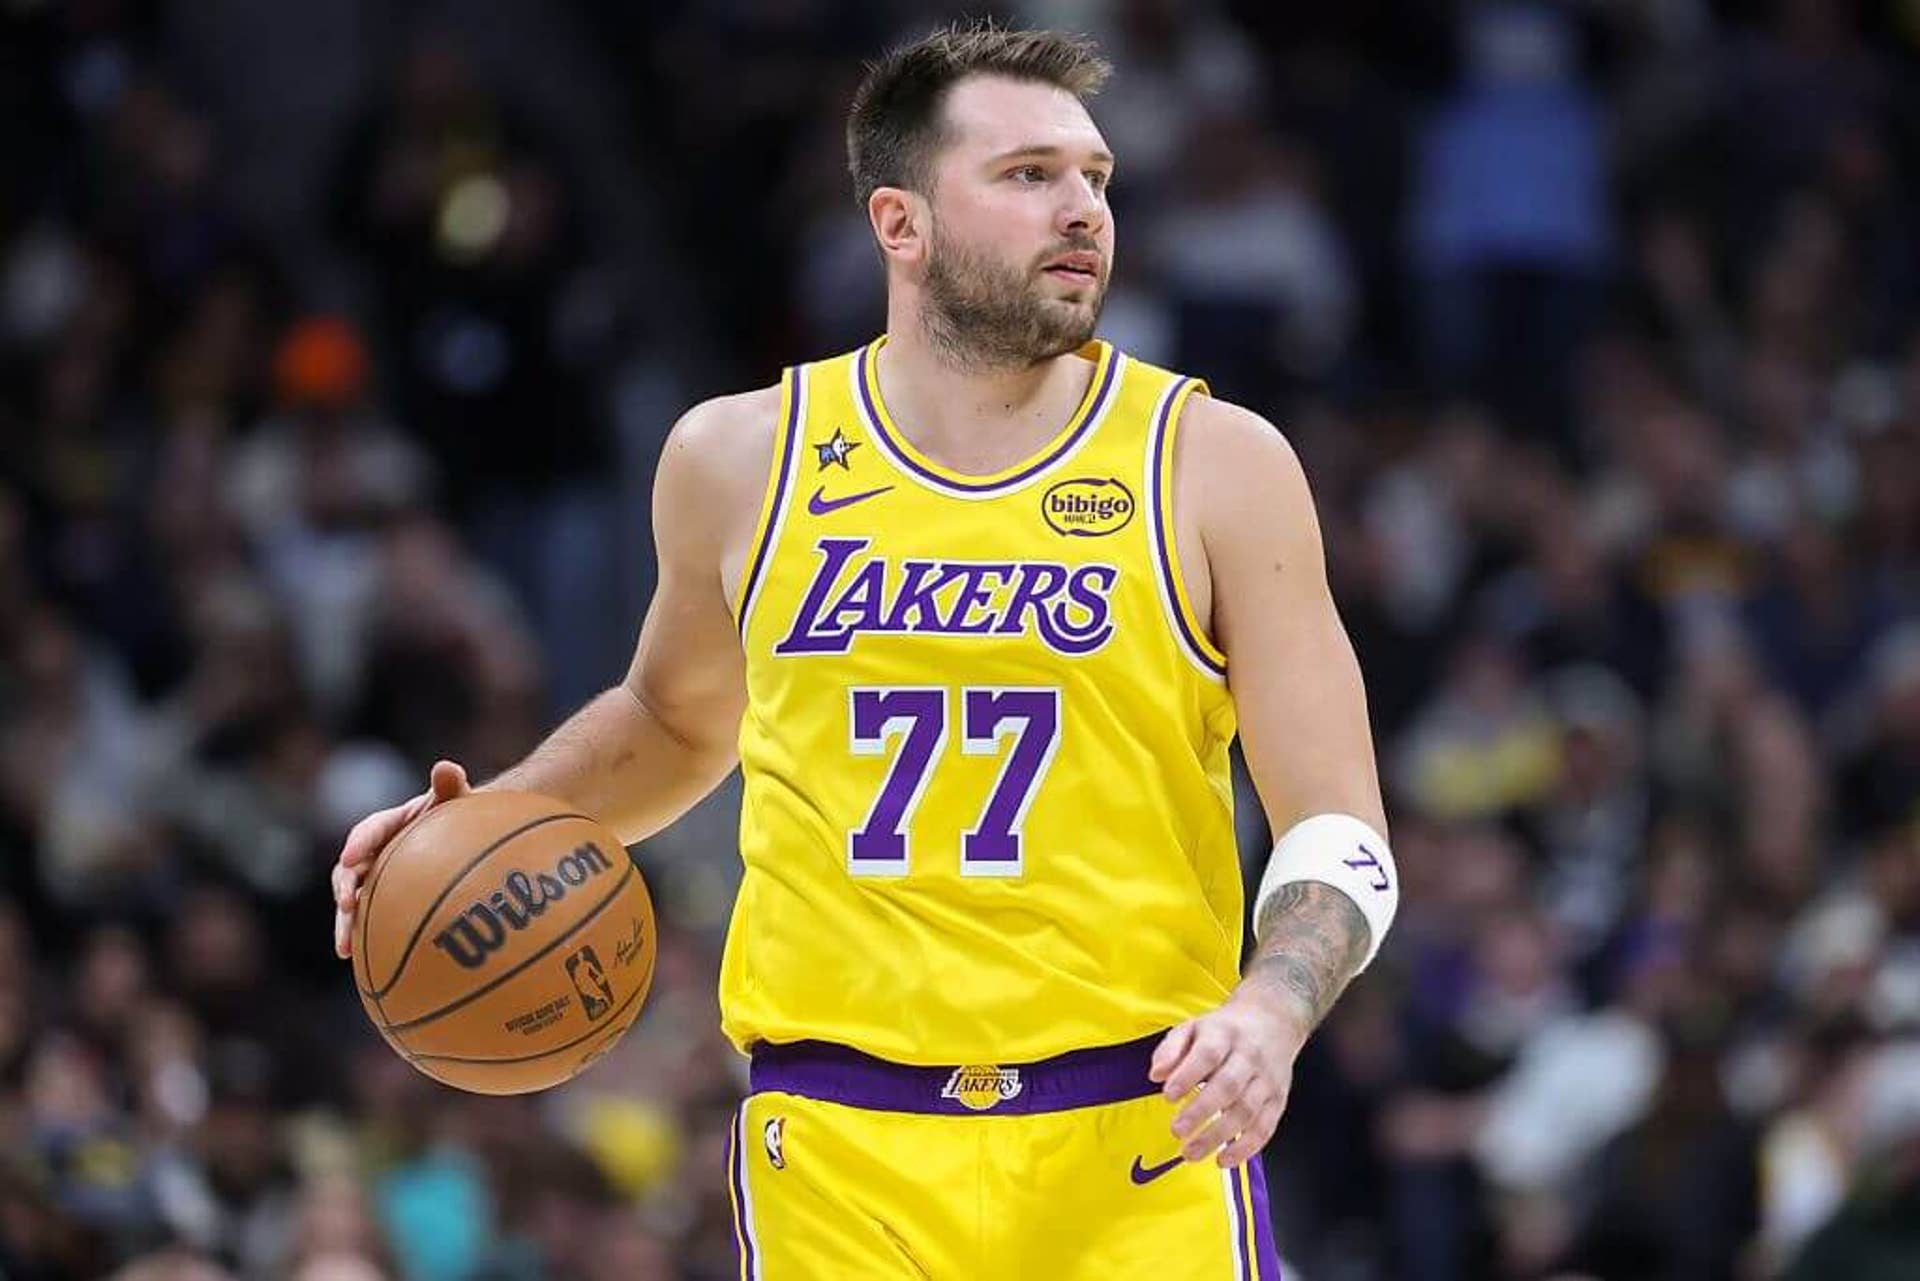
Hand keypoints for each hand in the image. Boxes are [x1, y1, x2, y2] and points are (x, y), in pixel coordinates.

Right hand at [332, 760, 469, 958]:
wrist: (465, 837)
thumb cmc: (461, 814)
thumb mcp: (457, 798)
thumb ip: (450, 785)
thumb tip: (447, 767)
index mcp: (390, 825)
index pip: (369, 831)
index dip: (358, 844)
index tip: (350, 858)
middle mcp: (377, 852)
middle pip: (350, 872)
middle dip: (343, 890)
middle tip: (346, 907)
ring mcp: (379, 878)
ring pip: (355, 901)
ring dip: (346, 923)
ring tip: (344, 949)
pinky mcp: (386, 901)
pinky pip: (371, 920)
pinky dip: (366, 940)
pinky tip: (368, 969)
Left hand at [1149, 992, 1309, 1167]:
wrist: (1273, 1021)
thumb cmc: (1225, 1030)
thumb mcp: (1193, 1027)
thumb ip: (1171, 1049)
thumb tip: (1156, 1074)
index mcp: (1224, 1034)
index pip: (1207, 1054)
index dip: (1188, 1076)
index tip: (1168, 1096)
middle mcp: (1248, 1057)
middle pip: (1228, 1085)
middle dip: (1201, 1111)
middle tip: (1177, 1131)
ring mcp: (1266, 1079)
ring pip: (1246, 1110)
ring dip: (1219, 1136)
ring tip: (1191, 1152)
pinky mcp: (1278, 1100)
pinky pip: (1266, 1127)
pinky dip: (1246, 1147)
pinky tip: (1224, 1160)